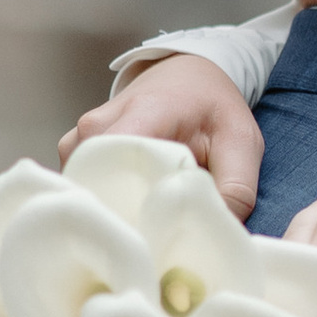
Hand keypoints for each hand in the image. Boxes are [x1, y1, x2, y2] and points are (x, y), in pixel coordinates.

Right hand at [62, 58, 266, 219]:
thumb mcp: (241, 141)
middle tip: (152, 242)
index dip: (131, 208)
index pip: (116, 166)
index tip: (152, 236)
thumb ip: (235, 188)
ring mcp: (80, 138)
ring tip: (142, 225)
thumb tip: (215, 233)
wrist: (187, 73)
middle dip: (121, 219)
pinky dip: (103, 201)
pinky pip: (81, 184)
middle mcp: (98, 126)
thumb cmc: (212, 106)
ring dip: (111, 211)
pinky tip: (129, 210)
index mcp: (142, 115)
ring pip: (84, 189)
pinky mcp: (75, 149)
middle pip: (94, 187)